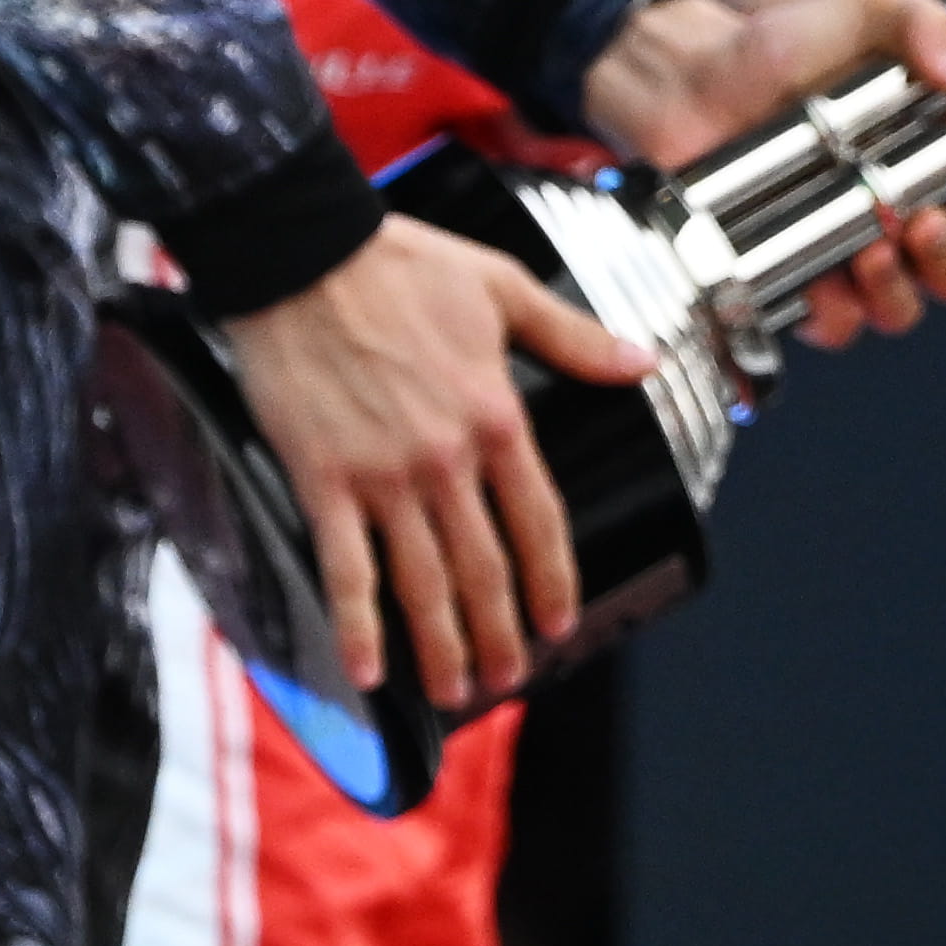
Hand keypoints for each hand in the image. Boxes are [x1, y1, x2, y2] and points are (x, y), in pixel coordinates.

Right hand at [220, 214, 654, 706]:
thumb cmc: (401, 266)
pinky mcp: (321, 479)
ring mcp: (383, 475)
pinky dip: (356, 626)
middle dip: (499, 633)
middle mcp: (447, 458)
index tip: (557, 622)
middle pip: (484, 568)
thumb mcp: (506, 291)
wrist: (303, 254)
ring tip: (453, 690)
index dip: (551, 581)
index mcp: (499, 416)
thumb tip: (642, 362)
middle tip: (507, 678)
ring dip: (440, 646)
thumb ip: (575, 339)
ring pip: (422, 582)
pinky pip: (343, 567)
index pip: (540, 521)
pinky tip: (364, 671)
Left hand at [576, 0, 945, 348]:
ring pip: (903, 308)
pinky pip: (833, 325)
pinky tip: (825, 284)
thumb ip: (915, 21)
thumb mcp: (858, 13)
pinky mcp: (795, 280)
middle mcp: (897, 217)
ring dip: (901, 292)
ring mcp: (846, 254)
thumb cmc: (778, 51)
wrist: (690, 82)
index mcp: (928, 166)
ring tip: (875, 253)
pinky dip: (837, 314)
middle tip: (926, 223)